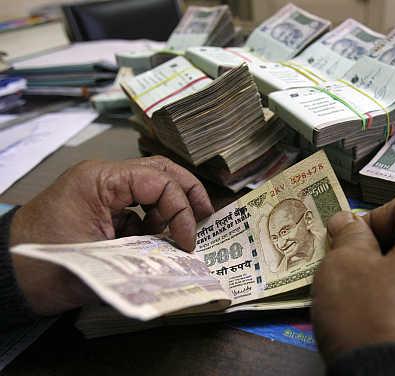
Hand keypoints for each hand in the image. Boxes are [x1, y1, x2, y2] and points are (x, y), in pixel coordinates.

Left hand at [10, 156, 213, 314]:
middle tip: (206, 218)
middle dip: (187, 194)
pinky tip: (154, 244)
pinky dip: (154, 223)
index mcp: (100, 180)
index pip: (158, 180)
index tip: (187, 242)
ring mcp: (103, 192)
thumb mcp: (99, 261)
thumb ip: (144, 256)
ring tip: (176, 238)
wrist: (7, 275)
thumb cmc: (44, 266)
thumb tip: (182, 262)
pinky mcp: (102, 208)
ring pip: (152, 186)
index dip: (181, 209)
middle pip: (160, 171)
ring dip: (170, 209)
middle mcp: (104, 178)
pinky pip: (139, 207)